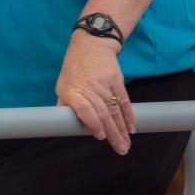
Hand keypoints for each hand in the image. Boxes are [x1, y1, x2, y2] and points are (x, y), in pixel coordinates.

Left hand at [55, 31, 134, 154]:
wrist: (90, 45)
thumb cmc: (74, 69)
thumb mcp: (63, 85)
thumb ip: (65, 105)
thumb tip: (63, 126)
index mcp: (71, 90)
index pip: (83, 108)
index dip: (92, 122)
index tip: (99, 136)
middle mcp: (89, 87)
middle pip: (102, 113)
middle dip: (112, 134)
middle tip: (120, 150)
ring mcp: (104, 83)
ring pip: (115, 110)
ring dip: (122, 129)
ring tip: (125, 145)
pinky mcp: (117, 80)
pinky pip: (124, 101)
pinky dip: (129, 116)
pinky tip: (131, 128)